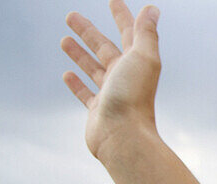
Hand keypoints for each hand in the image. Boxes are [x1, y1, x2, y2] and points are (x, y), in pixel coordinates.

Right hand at [61, 1, 160, 159]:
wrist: (124, 137)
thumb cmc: (133, 97)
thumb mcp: (143, 58)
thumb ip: (146, 33)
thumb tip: (152, 9)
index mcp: (138, 64)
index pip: (129, 34)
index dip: (122, 16)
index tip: (113, 1)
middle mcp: (126, 78)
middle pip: (105, 49)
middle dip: (89, 32)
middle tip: (70, 15)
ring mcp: (111, 95)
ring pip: (93, 69)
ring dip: (80, 54)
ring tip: (64, 40)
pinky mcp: (98, 112)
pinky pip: (86, 94)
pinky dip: (77, 83)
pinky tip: (67, 74)